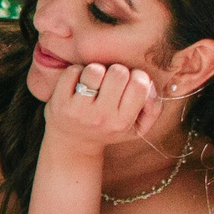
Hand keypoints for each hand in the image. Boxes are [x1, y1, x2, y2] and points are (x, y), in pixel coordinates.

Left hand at [42, 60, 159, 154]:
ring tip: (94, 83)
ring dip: (95, 70)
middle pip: (119, 72)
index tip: (129, 82)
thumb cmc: (108, 129)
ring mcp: (78, 110)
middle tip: (110, 82)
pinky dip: (76, 72)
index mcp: (122, 122)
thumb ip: (153, 108)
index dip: (137, 76)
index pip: (140, 84)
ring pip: (94, 70)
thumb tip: (151, 86)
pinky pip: (73, 71)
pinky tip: (78, 83)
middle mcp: (101, 117)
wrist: (72, 143)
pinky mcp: (59, 103)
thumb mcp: (136, 128)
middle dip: (116, 72)